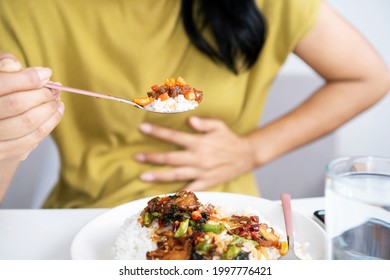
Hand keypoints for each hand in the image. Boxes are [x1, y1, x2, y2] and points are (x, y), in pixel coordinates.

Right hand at [0, 53, 63, 162]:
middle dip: (42, 94)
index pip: (3, 84)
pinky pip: (31, 140)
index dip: (28, 78)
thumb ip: (2, 67)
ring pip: (28, 123)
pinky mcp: (1, 153)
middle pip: (17, 104)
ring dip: (49, 109)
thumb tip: (17, 65)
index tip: (47, 73)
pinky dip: (49, 124)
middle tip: (54, 88)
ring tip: (57, 100)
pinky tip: (56, 112)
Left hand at [135, 117, 255, 190]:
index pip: (174, 137)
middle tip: (136, 157)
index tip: (142, 129)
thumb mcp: (219, 125)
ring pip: (176, 175)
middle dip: (152, 157)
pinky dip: (177, 193)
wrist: (246, 156)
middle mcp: (197, 158)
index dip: (157, 132)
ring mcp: (201, 172)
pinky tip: (164, 195)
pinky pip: (189, 189)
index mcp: (199, 143)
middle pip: (170, 158)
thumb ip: (204, 123)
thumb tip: (189, 120)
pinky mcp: (206, 183)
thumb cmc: (230, 139)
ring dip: (158, 176)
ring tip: (142, 176)